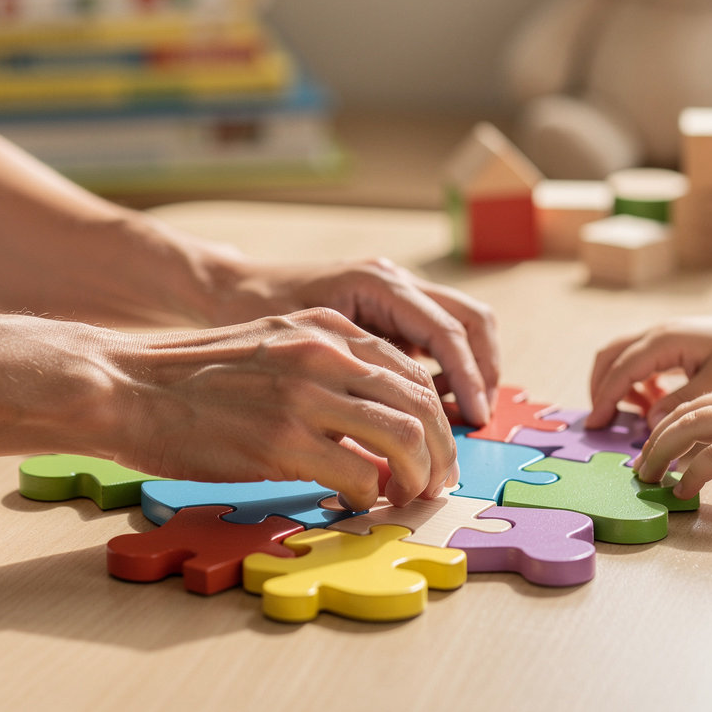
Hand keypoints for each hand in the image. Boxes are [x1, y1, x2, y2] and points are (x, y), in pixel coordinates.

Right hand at [106, 308, 460, 510]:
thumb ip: (329, 370)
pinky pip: (359, 474)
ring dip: (417, 476)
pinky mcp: (282, 441)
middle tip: (438, 482)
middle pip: (420, 404)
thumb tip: (377, 419)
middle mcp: (325, 354)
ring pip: (404, 437)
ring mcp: (305, 396)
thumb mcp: (275, 345)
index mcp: (327, 329)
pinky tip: (356, 502)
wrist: (129, 386)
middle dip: (441, 450)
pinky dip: (369, 494)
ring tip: (408, 497)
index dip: (436, 416)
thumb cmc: (198, 376)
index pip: (412, 371)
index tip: (436, 449)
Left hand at [229, 256, 498, 425]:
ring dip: (471, 369)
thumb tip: (390, 432)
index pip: (446, 330)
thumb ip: (349, 378)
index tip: (475, 420)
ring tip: (460, 418)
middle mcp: (394, 279)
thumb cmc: (251, 314)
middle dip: (484, 370)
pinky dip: (446, 367)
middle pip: (471, 319)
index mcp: (377, 283)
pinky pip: (436, 335)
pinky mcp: (389, 308)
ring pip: (461, 324)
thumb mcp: (300, 348)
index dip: (468, 378)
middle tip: (478, 419)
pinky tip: (429, 404)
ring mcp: (395, 290)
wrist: (227, 286)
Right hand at [587, 311, 711, 429]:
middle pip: (609, 356)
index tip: (596, 424)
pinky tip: (651, 403)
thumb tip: (649, 421)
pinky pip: (634, 360)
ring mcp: (658, 335)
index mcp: (665, 339)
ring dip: (614, 384)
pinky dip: (632, 383)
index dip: (606, 398)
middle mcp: (655, 332)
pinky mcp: (664, 343)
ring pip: (618, 356)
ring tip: (632, 414)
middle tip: (600, 421)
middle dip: (599, 389)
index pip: (622, 369)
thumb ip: (682, 400)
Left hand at [632, 364, 711, 498]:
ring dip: (660, 454)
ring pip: (686, 429)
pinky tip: (681, 490)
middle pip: (682, 413)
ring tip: (646, 477)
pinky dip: (691, 474)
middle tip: (639, 463)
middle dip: (654, 438)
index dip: (673, 419)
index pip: (700, 402)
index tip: (656, 438)